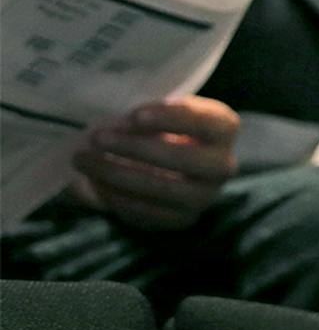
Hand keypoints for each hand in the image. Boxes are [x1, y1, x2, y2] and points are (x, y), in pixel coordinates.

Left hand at [67, 96, 238, 230]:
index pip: (205, 122)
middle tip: (97, 138)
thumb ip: (145, 112)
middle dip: (136, 148)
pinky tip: (94, 182)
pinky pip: (150, 213)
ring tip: (84, 160)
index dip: (171, 118)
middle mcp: (222, 165)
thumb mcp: (159, 111)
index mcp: (223, 128)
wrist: (166, 163)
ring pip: (164, 189)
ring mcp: (206, 196)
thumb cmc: (158, 126)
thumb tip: (111, 119)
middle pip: (184, 159)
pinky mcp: (183, 218)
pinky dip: (118, 198)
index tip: (134, 116)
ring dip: (118, 174)